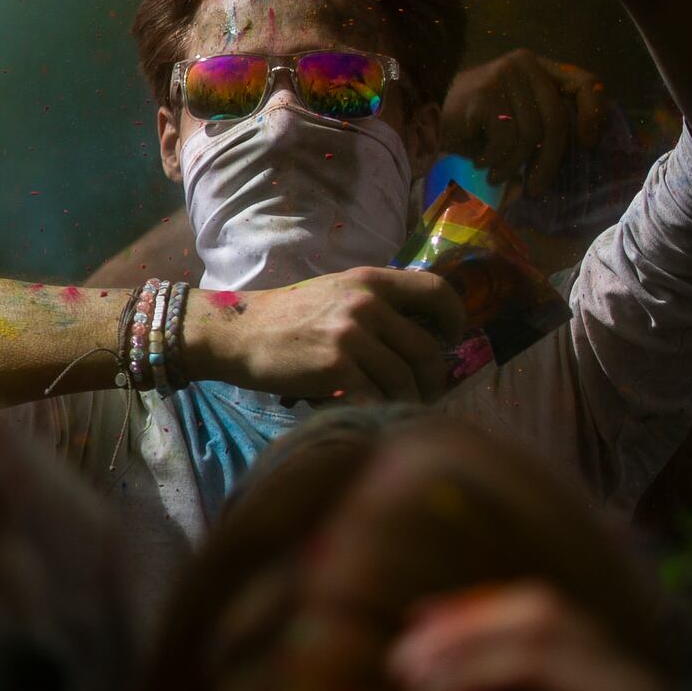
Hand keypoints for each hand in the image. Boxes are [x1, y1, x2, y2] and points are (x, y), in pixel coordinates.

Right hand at [180, 266, 467, 402]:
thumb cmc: (287, 317)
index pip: (438, 290)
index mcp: (369, 281)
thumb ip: (376, 303)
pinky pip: (377, 398)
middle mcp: (366, 304)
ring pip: (405, 380)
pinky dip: (377, 409)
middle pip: (426, 349)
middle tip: (424, 392)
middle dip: (432, 379)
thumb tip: (424, 333)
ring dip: (406, 400)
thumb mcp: (334, 293)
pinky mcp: (337, 368)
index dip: (454, 318)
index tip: (449, 339)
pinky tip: (367, 409)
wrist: (237, 334)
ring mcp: (352, 336)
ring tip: (395, 405)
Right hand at [442, 51, 611, 198]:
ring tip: (499, 176)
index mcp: (538, 66)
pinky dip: (498, 159)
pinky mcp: (485, 92)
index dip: (592, 113)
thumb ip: (546, 123)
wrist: (423, 116)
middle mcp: (524, 63)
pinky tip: (484, 164)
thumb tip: (585, 145)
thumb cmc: (474, 123)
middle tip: (535, 188)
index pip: (583, 82)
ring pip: (531, 133)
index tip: (587, 144)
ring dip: (516, 164)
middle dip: (549, 161)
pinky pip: (507, 136)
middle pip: (556, 118)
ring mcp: (504, 74)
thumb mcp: (516, 118)